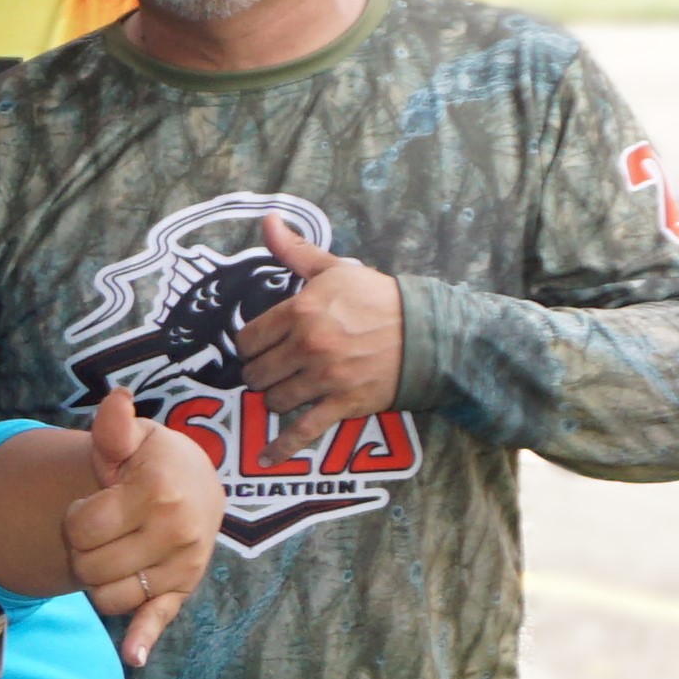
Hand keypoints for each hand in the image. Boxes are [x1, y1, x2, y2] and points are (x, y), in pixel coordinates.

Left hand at [64, 385, 220, 665]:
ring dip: (96, 578)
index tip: (93, 503)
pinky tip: (133, 657)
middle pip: (90, 566)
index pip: (82, 527)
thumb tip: (114, 401)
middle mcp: (177, 533)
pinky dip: (143, 639)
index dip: (75, 517)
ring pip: (108, 596)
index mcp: (160, 494)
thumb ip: (115, 428)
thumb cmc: (153, 460)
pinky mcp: (182, 591)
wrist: (195, 484)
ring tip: (113, 550)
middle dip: (82, 548)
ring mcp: (182, 566)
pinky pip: (158, 620)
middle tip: (101, 528)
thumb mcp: (134, 438)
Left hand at [236, 215, 403, 459]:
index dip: (249, 346)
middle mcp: (308, 347)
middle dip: (259, 373)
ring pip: (273, 400)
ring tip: (283, 390)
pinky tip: (265, 458)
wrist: (430, 334)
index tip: (259, 347)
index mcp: (300, 313)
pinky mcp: (344, 404)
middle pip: (256, 373)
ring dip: (273, 398)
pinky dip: (282, 447)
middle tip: (270, 370)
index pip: (247, 339)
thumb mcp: (335, 271)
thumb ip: (295, 252)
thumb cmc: (379, 300)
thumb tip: (268, 221)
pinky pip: (303, 430)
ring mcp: (326, 378)